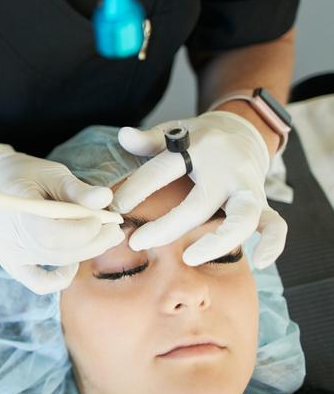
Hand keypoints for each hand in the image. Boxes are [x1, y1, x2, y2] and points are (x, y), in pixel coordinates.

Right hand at [0, 144, 124, 294]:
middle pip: (55, 250)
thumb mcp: (51, 173)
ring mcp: (7, 254)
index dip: (81, 231)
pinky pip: (40, 283)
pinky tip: (74, 262)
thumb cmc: (25, 174)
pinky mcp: (12, 265)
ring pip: (54, 262)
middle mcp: (6, 237)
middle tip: (115, 230)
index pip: (48, 232)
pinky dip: (61, 278)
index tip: (105, 219)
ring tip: (105, 236)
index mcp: (12, 207)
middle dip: (92, 242)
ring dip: (86, 252)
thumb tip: (106, 199)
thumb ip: (77, 189)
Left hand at [112, 111, 287, 269]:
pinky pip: (276, 225)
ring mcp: (248, 188)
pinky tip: (260, 263)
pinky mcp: (263, 203)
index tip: (116, 208)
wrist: (242, 130)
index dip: (136, 189)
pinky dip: (274, 245)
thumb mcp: (174, 131)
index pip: (163, 170)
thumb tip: (123, 135)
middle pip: (199, 204)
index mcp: (199, 148)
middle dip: (167, 227)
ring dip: (217, 242)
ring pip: (242, 219)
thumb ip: (148, 140)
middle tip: (137, 242)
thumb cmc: (199, 138)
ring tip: (189, 259)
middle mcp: (226, 170)